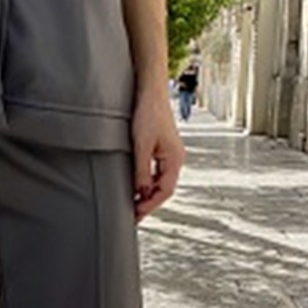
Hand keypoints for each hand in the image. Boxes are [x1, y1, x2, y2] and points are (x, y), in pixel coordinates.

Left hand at [131, 84, 184, 222]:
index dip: (150, 205)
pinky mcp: (162, 148)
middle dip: (149, 203)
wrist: (150, 92)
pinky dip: (147, 182)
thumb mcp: (141, 145)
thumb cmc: (148, 114)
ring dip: (148, 194)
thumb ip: (141, 171)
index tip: (136, 215)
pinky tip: (137, 186)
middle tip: (132, 216)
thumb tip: (141, 193)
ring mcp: (170, 154)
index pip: (165, 191)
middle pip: (164, 189)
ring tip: (133, 205)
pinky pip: (157, 172)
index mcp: (174, 159)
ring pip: (161, 181)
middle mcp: (175, 159)